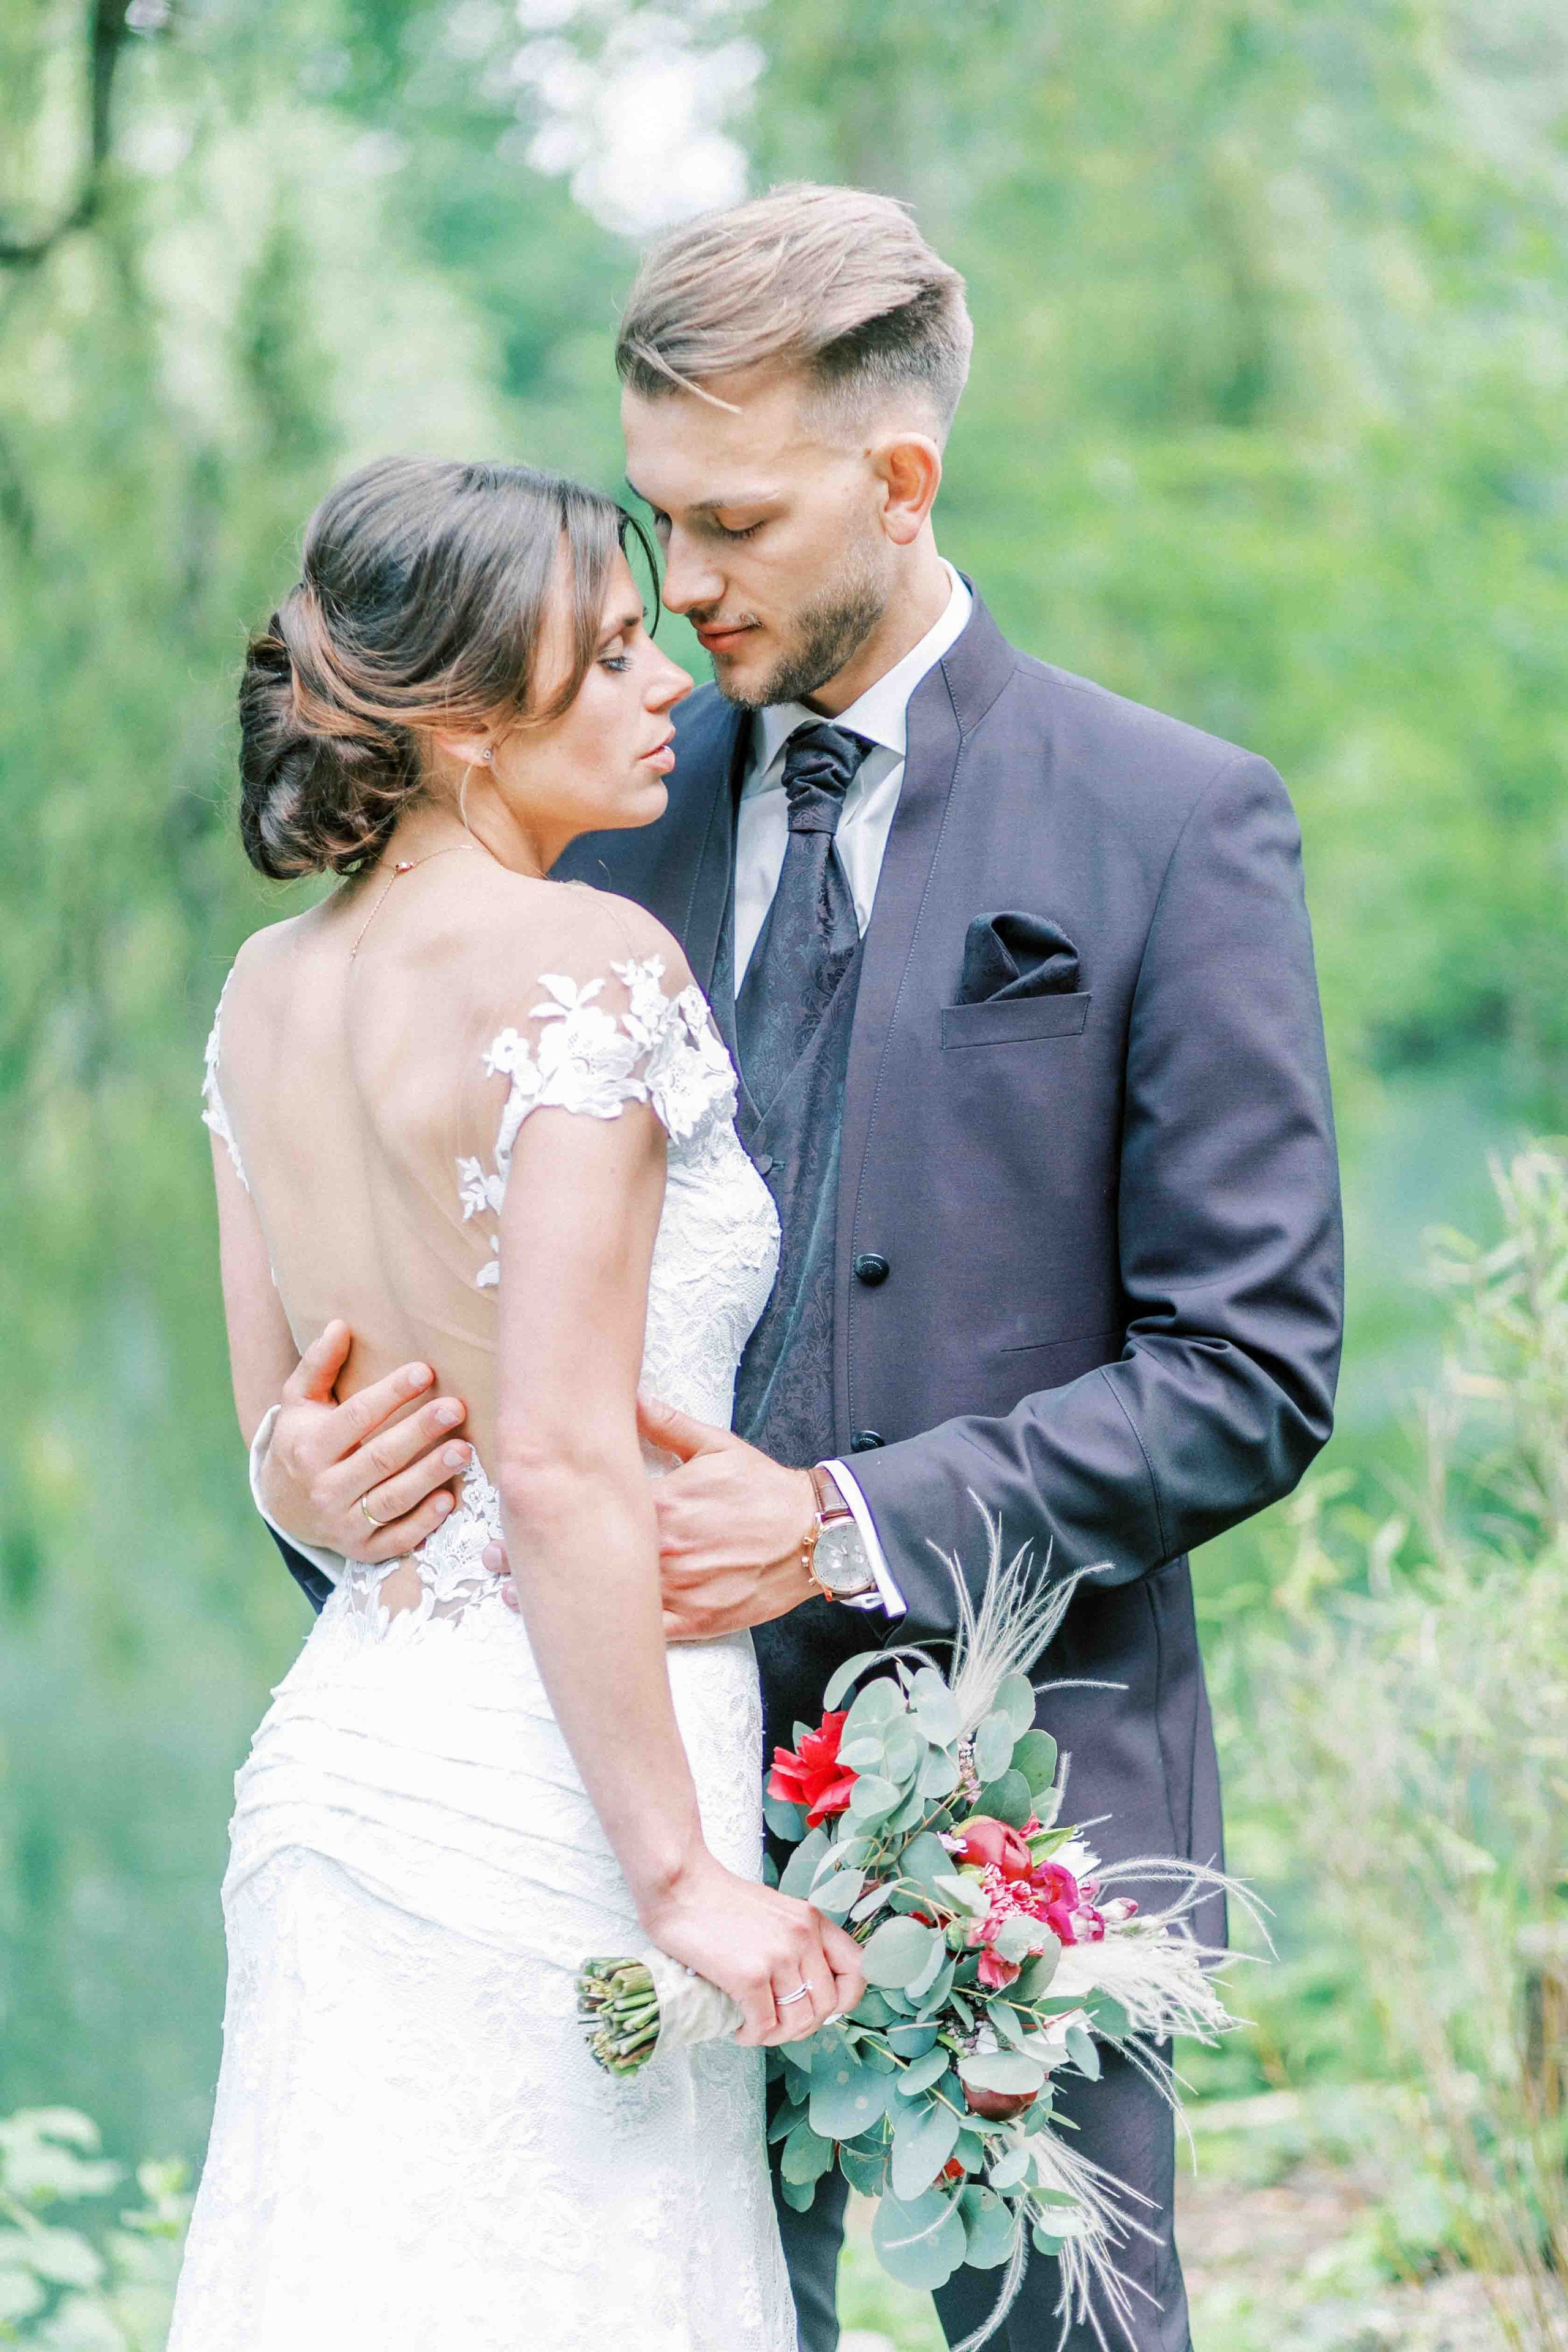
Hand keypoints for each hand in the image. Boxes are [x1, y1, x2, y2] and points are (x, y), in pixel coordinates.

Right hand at [258, 1322, 472, 1563]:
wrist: (282, 1506)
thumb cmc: (302, 1440)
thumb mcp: (299, 1402)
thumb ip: (318, 1365)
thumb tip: (339, 1325)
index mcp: (309, 1447)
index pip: (355, 1417)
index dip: (390, 1394)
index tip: (425, 1371)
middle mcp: (324, 1488)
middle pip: (378, 1459)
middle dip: (419, 1432)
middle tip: (456, 1408)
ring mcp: (342, 1523)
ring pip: (391, 1500)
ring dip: (429, 1476)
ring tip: (464, 1450)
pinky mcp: (361, 1550)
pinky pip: (395, 1540)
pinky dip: (422, 1524)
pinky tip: (448, 1500)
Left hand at [478, 1397, 818, 1636]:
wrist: (813, 1537)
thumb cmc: (763, 1491)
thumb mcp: (715, 1447)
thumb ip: (664, 1425)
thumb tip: (626, 1398)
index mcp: (663, 1506)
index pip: (591, 1507)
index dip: (547, 1512)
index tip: (511, 1511)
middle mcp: (665, 1552)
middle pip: (587, 1558)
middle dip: (534, 1559)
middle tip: (492, 1559)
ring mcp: (679, 1591)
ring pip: (607, 1601)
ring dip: (560, 1599)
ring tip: (512, 1598)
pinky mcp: (695, 1622)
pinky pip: (644, 1634)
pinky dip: (607, 1635)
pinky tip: (574, 1634)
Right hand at [642, 1850, 865, 2045]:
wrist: (680, 1885)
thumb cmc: (719, 1902)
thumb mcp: (775, 1912)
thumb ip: (797, 1942)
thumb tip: (804, 1990)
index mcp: (812, 1920)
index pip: (858, 1969)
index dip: (844, 1999)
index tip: (818, 2007)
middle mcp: (803, 1936)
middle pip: (826, 2005)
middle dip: (803, 2026)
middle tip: (777, 2025)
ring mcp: (778, 1956)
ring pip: (799, 2021)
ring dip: (777, 2036)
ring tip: (757, 2029)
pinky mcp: (749, 1975)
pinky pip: (765, 2026)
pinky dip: (753, 2037)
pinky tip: (740, 2030)